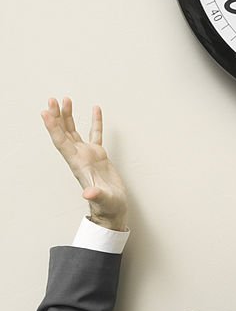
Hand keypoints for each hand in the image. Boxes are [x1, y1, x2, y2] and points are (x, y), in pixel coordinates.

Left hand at [41, 96, 128, 229]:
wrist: (113, 210)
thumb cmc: (107, 206)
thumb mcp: (103, 200)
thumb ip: (95, 195)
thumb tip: (88, 193)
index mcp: (78, 164)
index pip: (62, 142)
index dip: (53, 127)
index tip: (46, 112)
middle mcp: (79, 157)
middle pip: (64, 133)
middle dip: (57, 116)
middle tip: (51, 100)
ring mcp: (88, 155)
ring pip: (75, 131)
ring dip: (69, 116)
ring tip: (66, 100)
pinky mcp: (99, 156)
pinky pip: (96, 134)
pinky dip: (95, 122)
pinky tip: (95, 110)